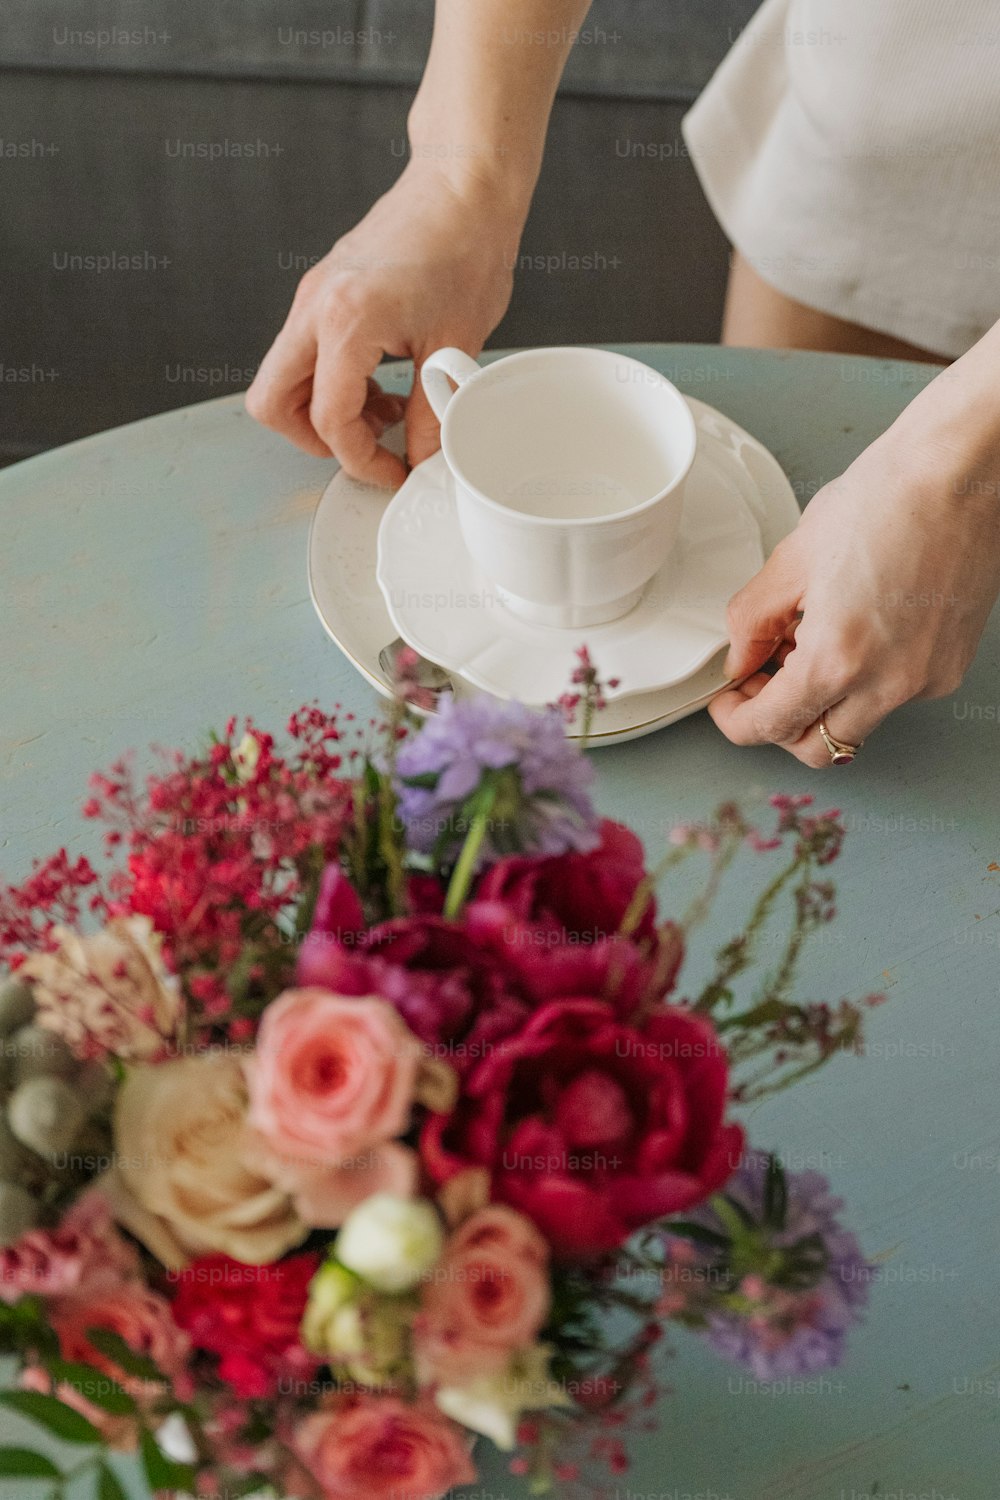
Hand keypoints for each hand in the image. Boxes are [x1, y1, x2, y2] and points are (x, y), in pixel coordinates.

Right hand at [246, 164, 517, 486]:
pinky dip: (331, 380)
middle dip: (313, 439)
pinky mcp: (324, 289)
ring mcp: (314, 295)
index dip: (360, 460)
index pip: (328, 419)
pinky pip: (305, 350)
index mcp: (347, 321)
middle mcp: (316, 306)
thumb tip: (421, 459)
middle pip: (271, 401)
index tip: (393, 472)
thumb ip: (431, 414)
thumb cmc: (466, 247)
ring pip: (282, 376)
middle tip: (366, 448)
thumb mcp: (456, 347)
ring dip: (321, 409)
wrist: (465, 184)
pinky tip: (382, 381)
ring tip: (384, 412)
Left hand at [709, 418, 999, 765]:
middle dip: (779, 724)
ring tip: (806, 645)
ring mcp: (926, 679)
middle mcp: (889, 683)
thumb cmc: (889, 498)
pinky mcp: (949, 667)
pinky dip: (861, 682)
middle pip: (817, 748)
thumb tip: (740, 659)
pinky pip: (891, 697)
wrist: (960, 473)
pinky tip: (850, 634)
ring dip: (820, 703)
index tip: (729, 703)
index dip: (736, 720)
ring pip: (855, 725)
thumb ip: (752, 622)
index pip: (771, 727)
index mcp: (840, 659)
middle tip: (760, 684)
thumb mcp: (792, 559)